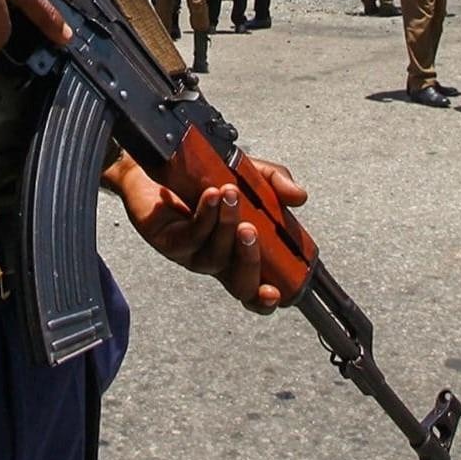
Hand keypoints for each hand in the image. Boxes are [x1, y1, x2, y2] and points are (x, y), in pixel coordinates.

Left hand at [111, 154, 309, 312]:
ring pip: (214, 256)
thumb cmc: (205, 176)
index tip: (275, 292)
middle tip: (251, 230)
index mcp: (238, 253)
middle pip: (238, 283)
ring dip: (225, 226)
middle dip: (249, 260)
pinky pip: (190, 238)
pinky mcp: (169, 242)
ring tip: (231, 194)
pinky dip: (205, 217)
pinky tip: (211, 196)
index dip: (264, 300)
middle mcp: (216, 259)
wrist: (161, 159)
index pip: (254, 288)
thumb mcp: (249, 174)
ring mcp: (192, 253)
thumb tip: (299, 197)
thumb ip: (276, 183)